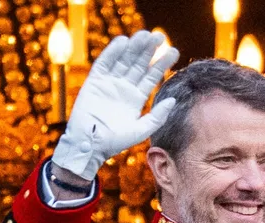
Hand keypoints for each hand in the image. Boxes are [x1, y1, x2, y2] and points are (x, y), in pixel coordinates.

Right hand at [52, 30, 179, 181]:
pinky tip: (123, 41)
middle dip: (149, 50)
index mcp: (136, 98)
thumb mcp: (141, 130)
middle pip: (139, 64)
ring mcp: (109, 83)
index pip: (152, 76)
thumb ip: (157, 116)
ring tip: (145, 35)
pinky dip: (113, 52)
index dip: (162, 64)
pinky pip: (104, 63)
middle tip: (160, 36)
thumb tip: (173, 100)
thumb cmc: (115, 142)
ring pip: (124, 60)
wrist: (89, 145)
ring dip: (134, 47)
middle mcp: (124, 88)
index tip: (174, 51)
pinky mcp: (94, 81)